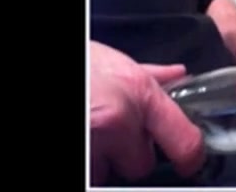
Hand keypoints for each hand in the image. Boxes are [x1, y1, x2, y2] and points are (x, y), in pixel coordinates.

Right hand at [90, 41, 203, 184]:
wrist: (46, 63)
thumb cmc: (78, 65)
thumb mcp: (113, 61)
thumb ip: (149, 74)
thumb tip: (181, 76)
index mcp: (138, 93)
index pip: (185, 140)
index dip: (190, 156)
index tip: (188, 161)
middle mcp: (119, 120)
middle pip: (142, 164)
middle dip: (128, 153)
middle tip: (109, 130)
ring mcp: (92, 144)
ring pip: (109, 173)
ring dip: (100, 160)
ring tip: (88, 129)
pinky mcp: (78, 161)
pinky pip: (91, 174)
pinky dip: (87, 162)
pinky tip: (83, 139)